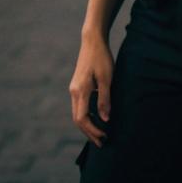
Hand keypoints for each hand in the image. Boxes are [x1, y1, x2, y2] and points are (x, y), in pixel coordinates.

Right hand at [69, 33, 113, 147]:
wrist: (92, 41)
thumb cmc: (102, 58)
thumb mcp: (107, 78)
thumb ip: (105, 99)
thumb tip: (106, 119)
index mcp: (80, 91)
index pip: (82, 119)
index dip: (92, 130)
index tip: (104, 137)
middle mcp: (74, 92)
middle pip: (78, 119)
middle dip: (89, 132)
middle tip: (102, 142)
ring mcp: (74, 89)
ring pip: (77, 113)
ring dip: (88, 125)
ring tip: (100, 133)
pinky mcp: (77, 85)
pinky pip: (80, 106)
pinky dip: (87, 116)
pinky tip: (97, 118)